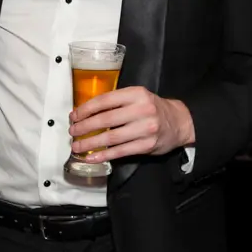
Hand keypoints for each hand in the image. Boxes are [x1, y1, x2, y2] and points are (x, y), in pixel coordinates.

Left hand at [67, 87, 193, 162]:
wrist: (179, 122)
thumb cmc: (152, 108)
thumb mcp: (137, 97)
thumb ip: (116, 102)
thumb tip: (86, 112)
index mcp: (136, 94)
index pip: (105, 100)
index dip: (86, 109)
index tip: (74, 116)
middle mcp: (141, 110)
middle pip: (105, 120)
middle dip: (84, 127)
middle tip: (72, 132)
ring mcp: (145, 129)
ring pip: (111, 138)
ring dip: (90, 143)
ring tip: (77, 146)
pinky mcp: (147, 145)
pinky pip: (120, 152)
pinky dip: (103, 155)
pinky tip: (91, 157)